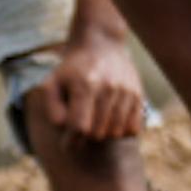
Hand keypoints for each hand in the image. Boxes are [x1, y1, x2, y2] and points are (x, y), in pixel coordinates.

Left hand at [24, 31, 148, 142]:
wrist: (100, 45)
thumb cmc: (72, 70)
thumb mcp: (52, 83)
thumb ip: (53, 109)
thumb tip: (66, 130)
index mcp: (84, 85)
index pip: (79, 127)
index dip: (71, 142)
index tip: (67, 144)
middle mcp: (108, 88)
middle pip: (97, 133)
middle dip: (86, 135)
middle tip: (81, 123)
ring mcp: (126, 91)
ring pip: (115, 133)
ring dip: (103, 133)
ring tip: (95, 119)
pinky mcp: (138, 95)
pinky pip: (132, 129)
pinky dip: (121, 131)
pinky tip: (111, 119)